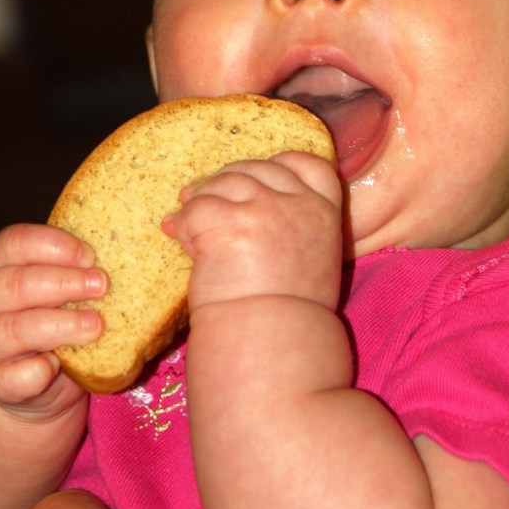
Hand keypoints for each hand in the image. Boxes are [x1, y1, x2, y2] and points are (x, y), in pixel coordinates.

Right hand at [0, 223, 107, 416]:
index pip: (15, 242)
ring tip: (96, 325)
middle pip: (15, 284)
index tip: (90, 255)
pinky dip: (37, 372)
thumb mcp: (54, 289)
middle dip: (64, 283)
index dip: (55, 246)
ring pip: (14, 329)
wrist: (20, 379)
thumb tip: (131, 257)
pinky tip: (57, 367)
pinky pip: (12, 378)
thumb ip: (75, 271)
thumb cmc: (47, 317)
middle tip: (102, 286)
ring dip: (61, 325)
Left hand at [164, 151, 341, 311]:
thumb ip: (289, 226)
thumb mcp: (313, 261)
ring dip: (200, 204)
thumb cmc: (290, 317)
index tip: (254, 180)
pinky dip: (184, 225)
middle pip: (253, 169)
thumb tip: (238, 207)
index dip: (276, 165)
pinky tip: (184, 245)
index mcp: (324, 211)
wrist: (273, 345)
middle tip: (203, 204)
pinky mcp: (228, 221)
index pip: (307, 164)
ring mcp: (262, 209)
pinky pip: (196, 208)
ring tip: (192, 233)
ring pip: (220, 184)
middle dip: (224, 184)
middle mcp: (297, 203)